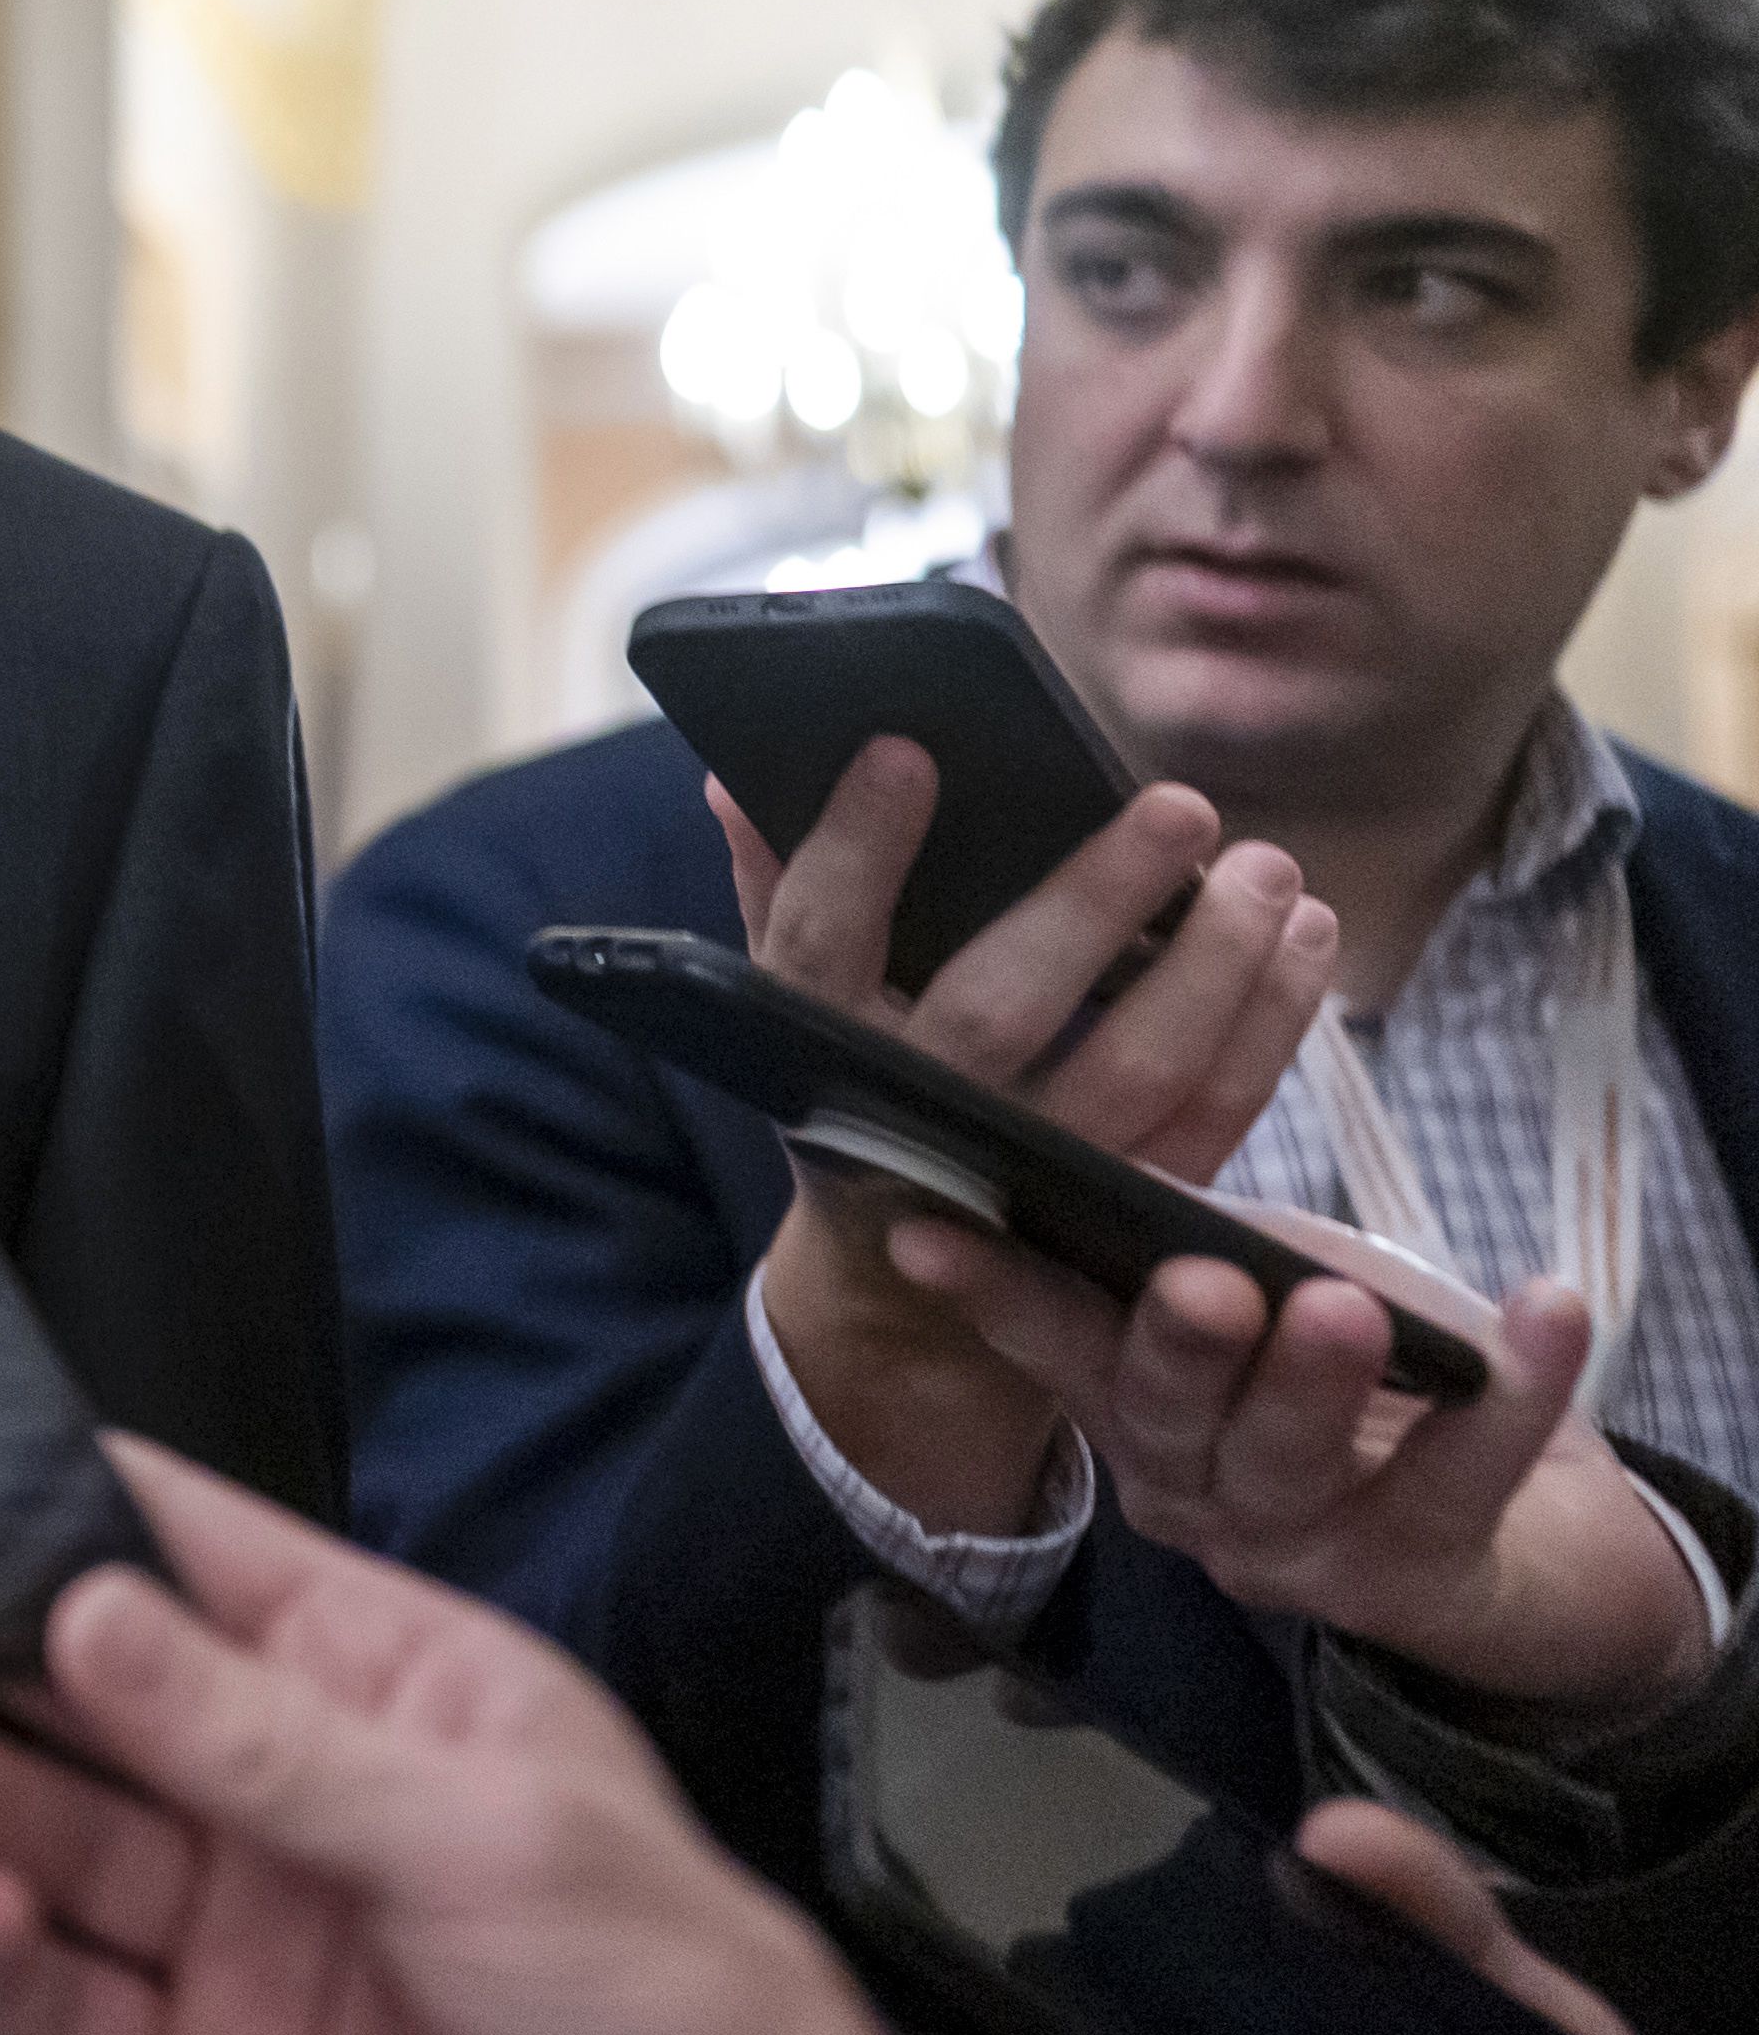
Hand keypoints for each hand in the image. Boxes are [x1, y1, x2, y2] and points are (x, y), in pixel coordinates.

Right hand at [0, 1442, 1003, 2034]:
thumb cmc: (686, 2021)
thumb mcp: (488, 1837)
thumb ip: (267, 1738)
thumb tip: (93, 1617)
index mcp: (383, 1689)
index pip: (197, 1558)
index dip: (74, 1509)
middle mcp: (289, 1801)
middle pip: (91, 1695)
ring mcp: (237, 1942)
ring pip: (58, 1837)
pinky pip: (65, 2006)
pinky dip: (1, 1960)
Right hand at [726, 742, 1334, 1535]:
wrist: (901, 1282)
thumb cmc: (855, 1083)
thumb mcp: (794, 1002)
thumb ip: (774, 889)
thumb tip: (732, 774)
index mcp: (818, 1048)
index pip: (820, 941)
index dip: (857, 851)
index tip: (906, 751)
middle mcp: (919, 1116)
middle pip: (1000, 1011)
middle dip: (1093, 903)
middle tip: (1181, 807)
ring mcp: (1031, 1174)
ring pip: (1137, 1070)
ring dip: (1216, 964)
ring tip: (1267, 868)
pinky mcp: (1129, 1206)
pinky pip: (1217, 1112)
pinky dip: (1271, 1022)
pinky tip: (1301, 936)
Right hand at [890, 1226, 1703, 1714]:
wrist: (1536, 1534)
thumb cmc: (1373, 1378)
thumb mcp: (1278, 1280)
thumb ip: (1197, 1233)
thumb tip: (1106, 1164)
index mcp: (1138, 1410)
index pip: (1054, 1342)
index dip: (994, 1291)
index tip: (923, 1232)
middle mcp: (1190, 1492)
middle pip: (1165, 1420)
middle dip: (1177, 1347)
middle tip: (1201, 1282)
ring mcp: (1296, 1549)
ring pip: (1287, 1465)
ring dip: (1312, 1383)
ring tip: (1345, 1309)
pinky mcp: (1416, 1577)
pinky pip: (1462, 1479)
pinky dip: (1514, 1392)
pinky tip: (1547, 1309)